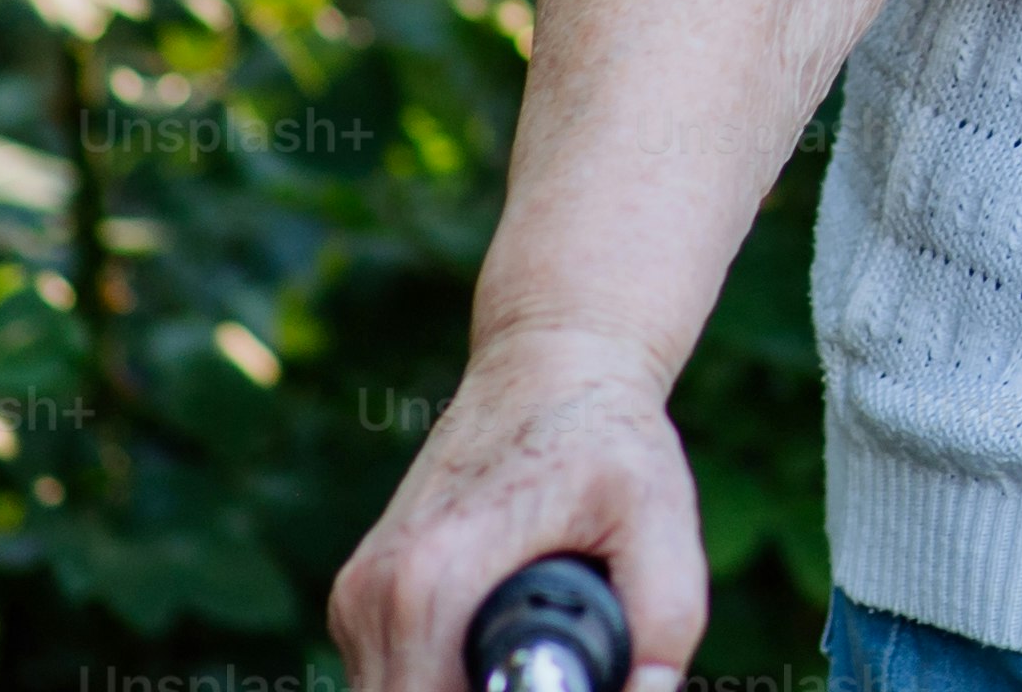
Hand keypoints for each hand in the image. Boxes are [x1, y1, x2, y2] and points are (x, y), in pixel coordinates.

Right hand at [328, 322, 707, 691]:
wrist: (549, 363)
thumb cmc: (606, 436)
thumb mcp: (659, 517)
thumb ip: (662, 621)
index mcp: (433, 582)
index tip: (556, 677)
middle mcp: (377, 594)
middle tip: (553, 667)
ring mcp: (359, 596)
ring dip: (457, 691)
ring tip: (527, 653)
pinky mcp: (359, 596)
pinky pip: (390, 676)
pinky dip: (438, 677)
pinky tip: (496, 641)